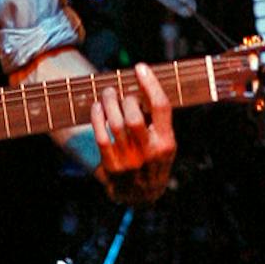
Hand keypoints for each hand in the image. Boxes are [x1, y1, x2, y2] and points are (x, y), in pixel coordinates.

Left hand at [90, 62, 173, 204]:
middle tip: (119, 90)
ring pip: (116, 123)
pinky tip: (97, 107)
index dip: (150, 84)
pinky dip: (97, 117)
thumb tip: (143, 84)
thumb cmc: (153, 160)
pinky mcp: (112, 167)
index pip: (161, 107)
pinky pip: (101, 135)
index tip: (140, 67)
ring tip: (107, 93)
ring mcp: (131, 161)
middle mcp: (150, 153)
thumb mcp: (164, 143)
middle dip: (124, 97)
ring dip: (108, 102)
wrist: (142, 196)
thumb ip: (157, 120)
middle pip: (134, 114)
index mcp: (167, 143)